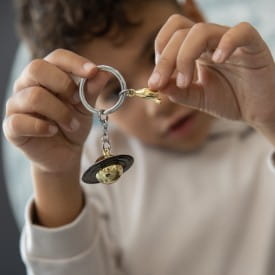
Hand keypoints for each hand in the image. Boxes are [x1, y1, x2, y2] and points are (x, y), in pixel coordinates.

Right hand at [3, 49, 99, 173]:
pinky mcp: (12, 126)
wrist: (65, 153)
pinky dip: (42, 127)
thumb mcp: (86, 107)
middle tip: (77, 102)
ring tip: (72, 124)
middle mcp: (27, 85)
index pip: (57, 57)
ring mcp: (16, 105)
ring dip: (60, 112)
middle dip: (63, 85)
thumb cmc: (73, 125)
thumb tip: (104, 72)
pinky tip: (53, 131)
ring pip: (33, 96)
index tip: (93, 72)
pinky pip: (20, 121)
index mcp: (47, 76)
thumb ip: (91, 90)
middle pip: (37, 68)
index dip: (75, 62)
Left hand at [149, 15, 274, 132]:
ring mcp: (231, 42)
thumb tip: (155, 85)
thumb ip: (177, 92)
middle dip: (165, 59)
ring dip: (185, 57)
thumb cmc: (229, 100)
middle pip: (180, 32)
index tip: (155, 81)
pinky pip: (240, 32)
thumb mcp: (197, 98)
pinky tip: (217, 62)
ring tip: (185, 82)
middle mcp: (211, 42)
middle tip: (158, 83)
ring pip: (202, 31)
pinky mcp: (253, 46)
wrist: (258, 111)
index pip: (171, 36)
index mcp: (197, 51)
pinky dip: (226, 43)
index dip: (159, 54)